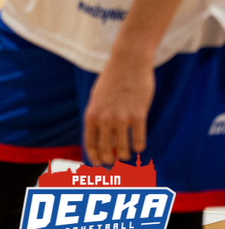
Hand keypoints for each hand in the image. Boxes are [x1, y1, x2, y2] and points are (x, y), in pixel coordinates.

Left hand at [85, 46, 153, 164]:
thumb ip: (98, 117)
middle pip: (105, 150)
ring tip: (126, 154)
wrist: (128, 64)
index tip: (98, 165)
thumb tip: (102, 139)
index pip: (90, 144)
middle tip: (114, 162)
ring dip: (125, 155)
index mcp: (91, 115)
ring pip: (123, 149)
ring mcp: (121, 118)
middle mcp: (104, 119)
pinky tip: (139, 146)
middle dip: (109, 160)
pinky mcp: (138, 115)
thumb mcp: (97, 98)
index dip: (94, 157)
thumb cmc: (112, 81)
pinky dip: (139, 146)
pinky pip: (139, 140)